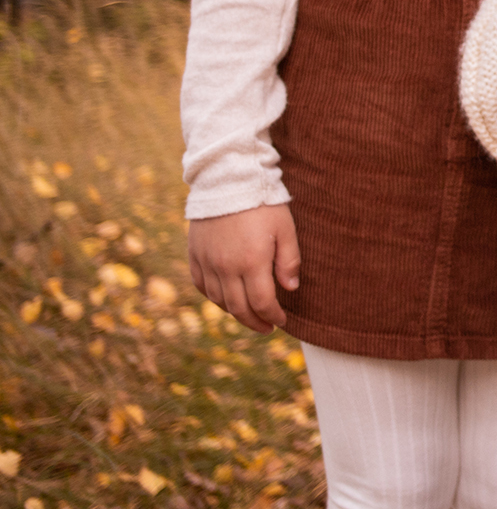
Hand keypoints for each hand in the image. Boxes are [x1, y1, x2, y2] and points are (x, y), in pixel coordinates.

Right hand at [187, 203, 299, 332]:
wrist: (227, 180)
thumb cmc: (263, 204)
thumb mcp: (285, 229)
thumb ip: (289, 261)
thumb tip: (290, 289)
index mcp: (251, 262)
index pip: (262, 302)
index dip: (273, 316)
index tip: (281, 321)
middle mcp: (225, 267)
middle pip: (238, 308)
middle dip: (254, 322)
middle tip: (266, 328)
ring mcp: (207, 262)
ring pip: (218, 300)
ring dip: (235, 312)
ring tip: (249, 315)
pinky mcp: (194, 255)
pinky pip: (201, 286)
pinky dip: (214, 298)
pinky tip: (226, 299)